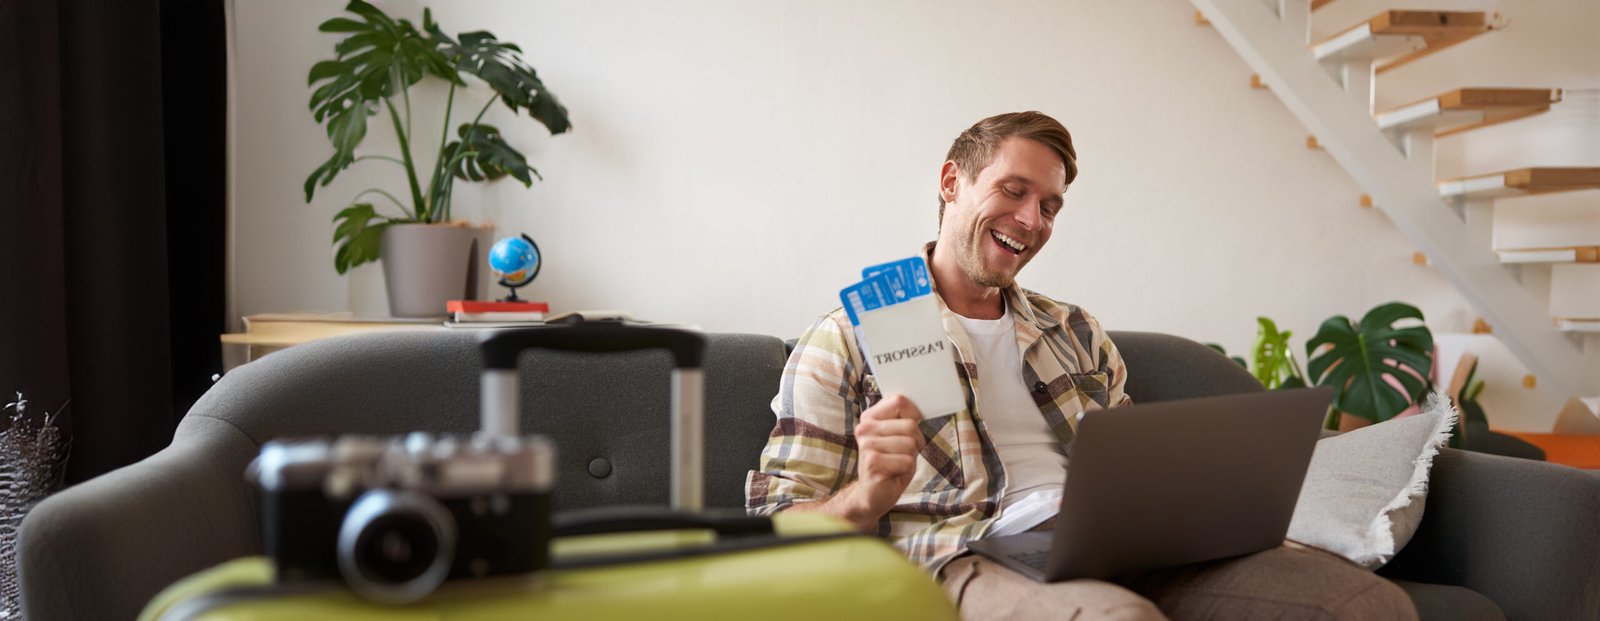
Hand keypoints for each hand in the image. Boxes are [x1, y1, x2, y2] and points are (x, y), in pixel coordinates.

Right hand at [848, 394, 925, 522]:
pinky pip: (907, 461)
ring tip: (896, 463)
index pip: (900, 401)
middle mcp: (865, 428)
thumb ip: (903, 420)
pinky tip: (892, 473)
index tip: (911, 428)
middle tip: (902, 453)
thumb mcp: (897, 437)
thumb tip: (919, 408)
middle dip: (915, 441)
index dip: (914, 414)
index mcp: (870, 417)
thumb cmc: (890, 464)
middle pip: (910, 425)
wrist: (872, 495)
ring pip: (910, 443)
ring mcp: (867, 445)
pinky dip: (906, 470)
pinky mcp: (873, 463)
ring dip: (910, 457)